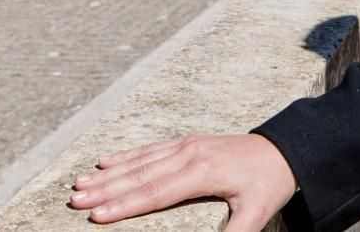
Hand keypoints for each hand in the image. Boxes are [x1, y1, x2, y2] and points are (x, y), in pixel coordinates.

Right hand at [67, 133, 296, 227]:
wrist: (284, 148)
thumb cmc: (269, 183)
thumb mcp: (257, 213)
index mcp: (202, 172)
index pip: (155, 193)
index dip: (125, 206)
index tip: (97, 216)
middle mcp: (189, 154)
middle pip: (140, 175)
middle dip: (105, 189)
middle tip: (74, 199)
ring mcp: (187, 145)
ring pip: (140, 160)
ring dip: (109, 173)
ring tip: (80, 182)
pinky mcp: (188, 142)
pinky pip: (151, 149)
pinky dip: (126, 156)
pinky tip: (106, 161)